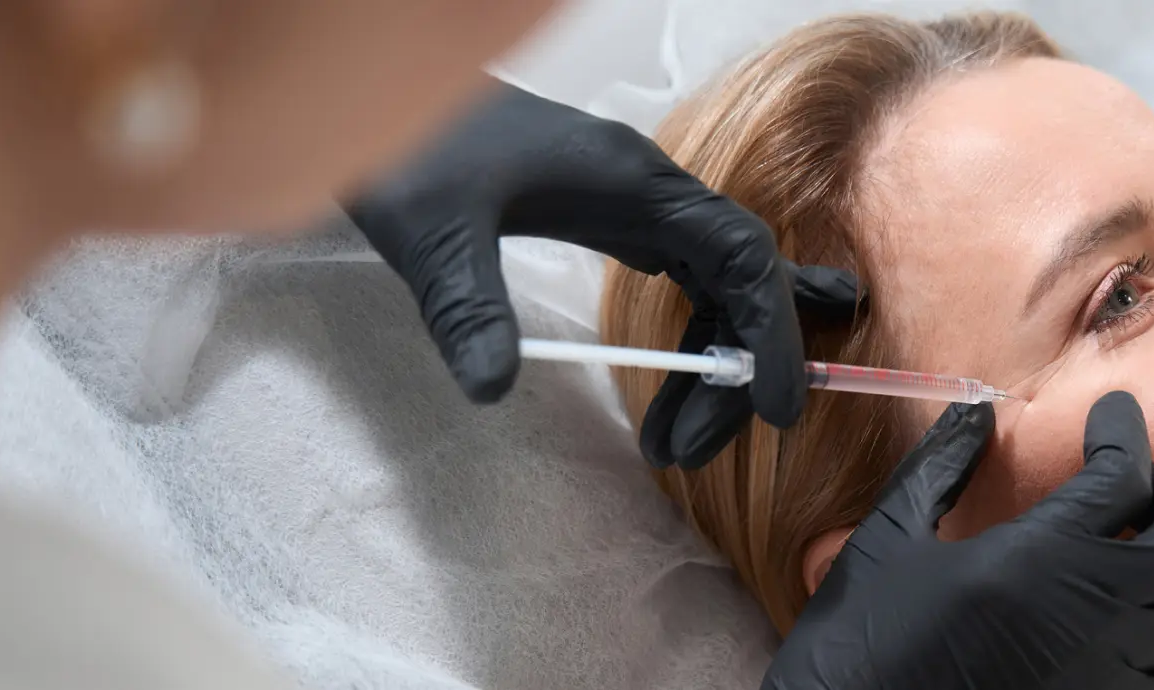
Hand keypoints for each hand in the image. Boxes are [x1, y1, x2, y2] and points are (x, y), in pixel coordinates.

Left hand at [341, 83, 856, 468]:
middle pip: (738, 281)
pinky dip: (689, 337)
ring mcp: (634, 202)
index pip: (742, 256)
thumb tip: (493, 389)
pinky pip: (683, 279)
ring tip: (671, 441)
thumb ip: (466, 307)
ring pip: (713, 286)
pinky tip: (672, 379)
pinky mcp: (611, 216)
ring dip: (708, 364)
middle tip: (687, 449)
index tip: (772, 407)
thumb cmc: (407, 147)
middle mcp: (650, 190)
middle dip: (731, 370)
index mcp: (632, 182)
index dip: (770, 331)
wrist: (382, 97)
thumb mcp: (429, 230)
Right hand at [764, 391, 1153, 689]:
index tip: (1114, 416)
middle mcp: (1092, 618)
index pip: (1124, 475)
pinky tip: (1117, 640)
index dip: (1124, 432)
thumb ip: (941, 468)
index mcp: (1037, 559)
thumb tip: (979, 413)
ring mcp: (1107, 679)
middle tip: (1135, 491)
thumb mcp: (887, 542)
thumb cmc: (856, 646)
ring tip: (1126, 567)